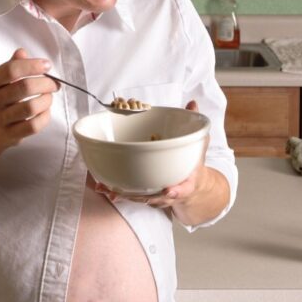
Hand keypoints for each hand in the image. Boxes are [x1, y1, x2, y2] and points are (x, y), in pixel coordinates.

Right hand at [0, 48, 56, 149]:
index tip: (47, 65)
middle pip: (24, 87)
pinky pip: (33, 125)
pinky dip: (45, 116)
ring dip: (47, 100)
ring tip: (49, 96)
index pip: (11, 70)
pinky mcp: (10, 135)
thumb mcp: (0, 80)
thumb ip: (12, 65)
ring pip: (31, 107)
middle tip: (54, 83)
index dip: (32, 65)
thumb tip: (22, 52)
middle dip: (45, 83)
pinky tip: (45, 110)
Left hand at [94, 100, 210, 208]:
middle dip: (140, 195)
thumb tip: (192, 103)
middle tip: (123, 191)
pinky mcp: (146, 196)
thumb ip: (195, 124)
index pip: (183, 188)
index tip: (168, 190)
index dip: (176, 190)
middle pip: (155, 197)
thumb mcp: (199, 143)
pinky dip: (117, 192)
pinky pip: (131, 196)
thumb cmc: (193, 164)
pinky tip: (102, 187)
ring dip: (122, 194)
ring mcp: (157, 197)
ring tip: (106, 188)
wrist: (192, 185)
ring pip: (139, 198)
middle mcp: (171, 193)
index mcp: (187, 182)